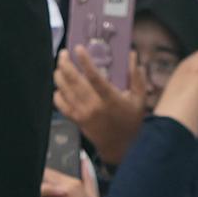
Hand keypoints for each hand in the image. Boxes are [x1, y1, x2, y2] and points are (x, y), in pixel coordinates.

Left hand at [54, 47, 148, 164]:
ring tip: (59, 65)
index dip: (85, 61)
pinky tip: (58, 86)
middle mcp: (94, 106)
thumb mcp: (140, 99)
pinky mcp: (77, 120)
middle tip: (64, 53)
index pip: (94, 77)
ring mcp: (83, 114)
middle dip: (66, 65)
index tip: (78, 48)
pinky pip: (62, 106)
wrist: (121, 148)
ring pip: (65, 91)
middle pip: (74, 82)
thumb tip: (132, 55)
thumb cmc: (131, 121)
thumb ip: (137, 77)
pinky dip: (57, 95)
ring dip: (59, 76)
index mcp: (110, 99)